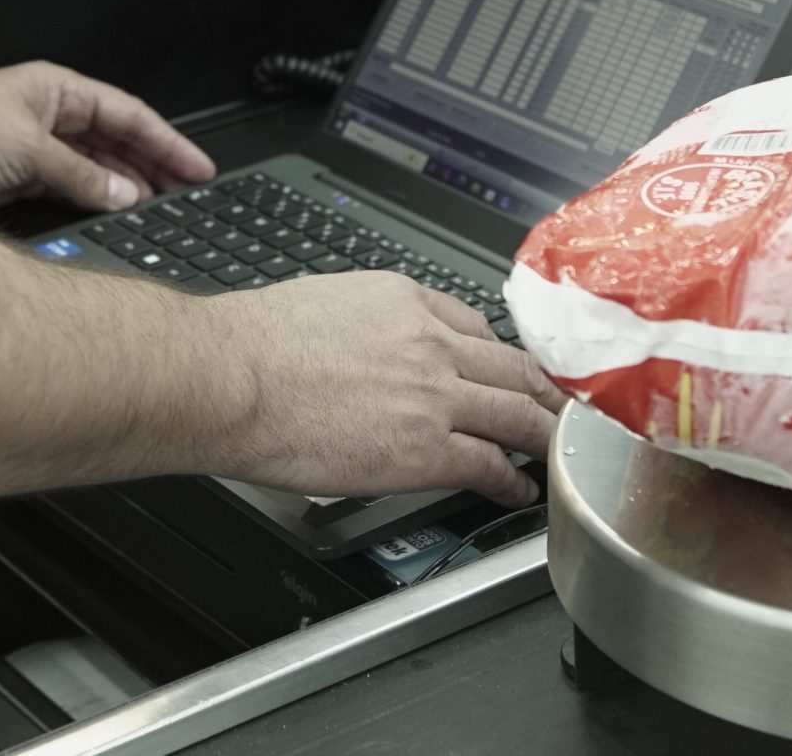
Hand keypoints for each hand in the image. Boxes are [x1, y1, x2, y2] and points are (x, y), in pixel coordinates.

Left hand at [0, 61, 215, 212]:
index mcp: (59, 91)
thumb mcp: (26, 150)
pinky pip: (71, 188)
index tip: (197, 166)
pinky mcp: (19, 177)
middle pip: (117, 141)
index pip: (128, 114)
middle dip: (154, 166)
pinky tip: (114, 215)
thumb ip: (80, 174)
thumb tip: (125, 195)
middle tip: (189, 194)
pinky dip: (95, 201)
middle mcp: (51, 116)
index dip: (167, 141)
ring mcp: (36, 147)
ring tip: (161, 209)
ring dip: (127, 188)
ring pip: (97, 168)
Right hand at [212, 271, 565, 507]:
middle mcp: (429, 342)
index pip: (472, 324)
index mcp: (402, 300)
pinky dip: (512, 480)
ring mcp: (433, 395)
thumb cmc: (251, 346)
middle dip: (544, 390)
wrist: (229, 378)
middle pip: (512, 366)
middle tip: (562, 406)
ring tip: (557, 449)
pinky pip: (489, 464)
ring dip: (544, 433)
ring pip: (517, 412)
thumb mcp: (321, 301)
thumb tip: (359, 344)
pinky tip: (517, 491)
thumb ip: (360, 320)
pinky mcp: (425, 448)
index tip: (503, 368)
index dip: (496, 354)